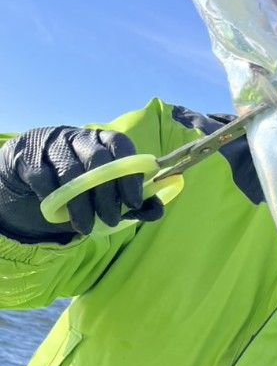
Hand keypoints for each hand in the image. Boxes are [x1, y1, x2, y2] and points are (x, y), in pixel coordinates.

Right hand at [0, 126, 163, 241]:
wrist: (34, 179)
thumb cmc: (81, 186)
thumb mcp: (108, 194)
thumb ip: (135, 202)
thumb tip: (158, 209)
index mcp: (103, 141)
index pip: (121, 145)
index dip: (130, 174)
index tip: (134, 202)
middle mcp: (79, 137)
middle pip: (97, 159)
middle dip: (107, 195)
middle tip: (111, 221)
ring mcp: (52, 144)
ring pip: (70, 171)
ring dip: (81, 204)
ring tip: (86, 227)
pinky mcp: (29, 157)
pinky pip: (43, 177)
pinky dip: (53, 198)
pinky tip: (60, 213)